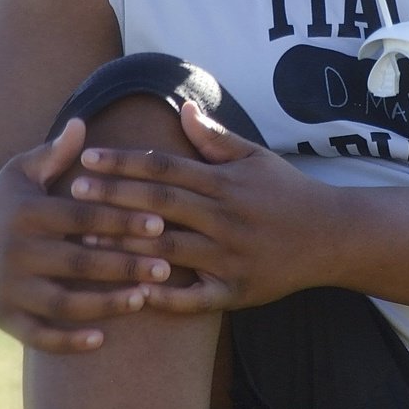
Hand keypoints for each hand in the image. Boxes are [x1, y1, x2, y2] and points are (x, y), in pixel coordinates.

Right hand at [0, 119, 172, 351]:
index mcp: (27, 213)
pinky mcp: (6, 318)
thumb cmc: (6, 206)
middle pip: (78, 262)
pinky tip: (101, 339)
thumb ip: (54, 153)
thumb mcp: (21, 174)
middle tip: (164, 267)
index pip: (81, 217)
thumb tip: (80, 124)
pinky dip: (68, 341)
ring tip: (143, 299)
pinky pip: (38, 336)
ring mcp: (9, 289)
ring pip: (62, 303)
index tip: (159, 223)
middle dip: (124, 265)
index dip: (120, 219)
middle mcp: (16, 252)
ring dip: (105, 304)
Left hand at [72, 102, 337, 313]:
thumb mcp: (256, 158)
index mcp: (225, 183)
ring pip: (170, 250)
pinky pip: (196, 299)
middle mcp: (225, 218)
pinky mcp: (238, 292)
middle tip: (75, 190)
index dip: (126, 162)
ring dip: (127, 245)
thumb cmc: (288, 192)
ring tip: (87, 240)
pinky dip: (165, 298)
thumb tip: (181, 109)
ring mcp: (230, 257)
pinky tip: (132, 294)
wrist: (333, 236)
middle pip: (161, 204)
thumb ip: (215, 138)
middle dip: (115, 196)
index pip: (166, 167)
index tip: (89, 158)